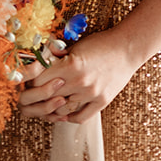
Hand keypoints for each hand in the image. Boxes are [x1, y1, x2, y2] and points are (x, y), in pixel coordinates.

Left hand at [20, 28, 143, 123]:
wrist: (128, 47)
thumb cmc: (101, 43)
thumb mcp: (76, 45)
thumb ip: (56, 57)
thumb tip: (38, 63)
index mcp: (70, 65)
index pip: (38, 82)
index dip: (33, 82)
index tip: (33, 80)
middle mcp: (80, 82)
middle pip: (47, 98)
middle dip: (40, 96)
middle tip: (38, 93)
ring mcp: (91, 94)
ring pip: (61, 111)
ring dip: (53, 108)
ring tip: (52, 102)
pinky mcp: (102, 101)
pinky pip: (80, 117)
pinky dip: (70, 117)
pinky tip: (66, 111)